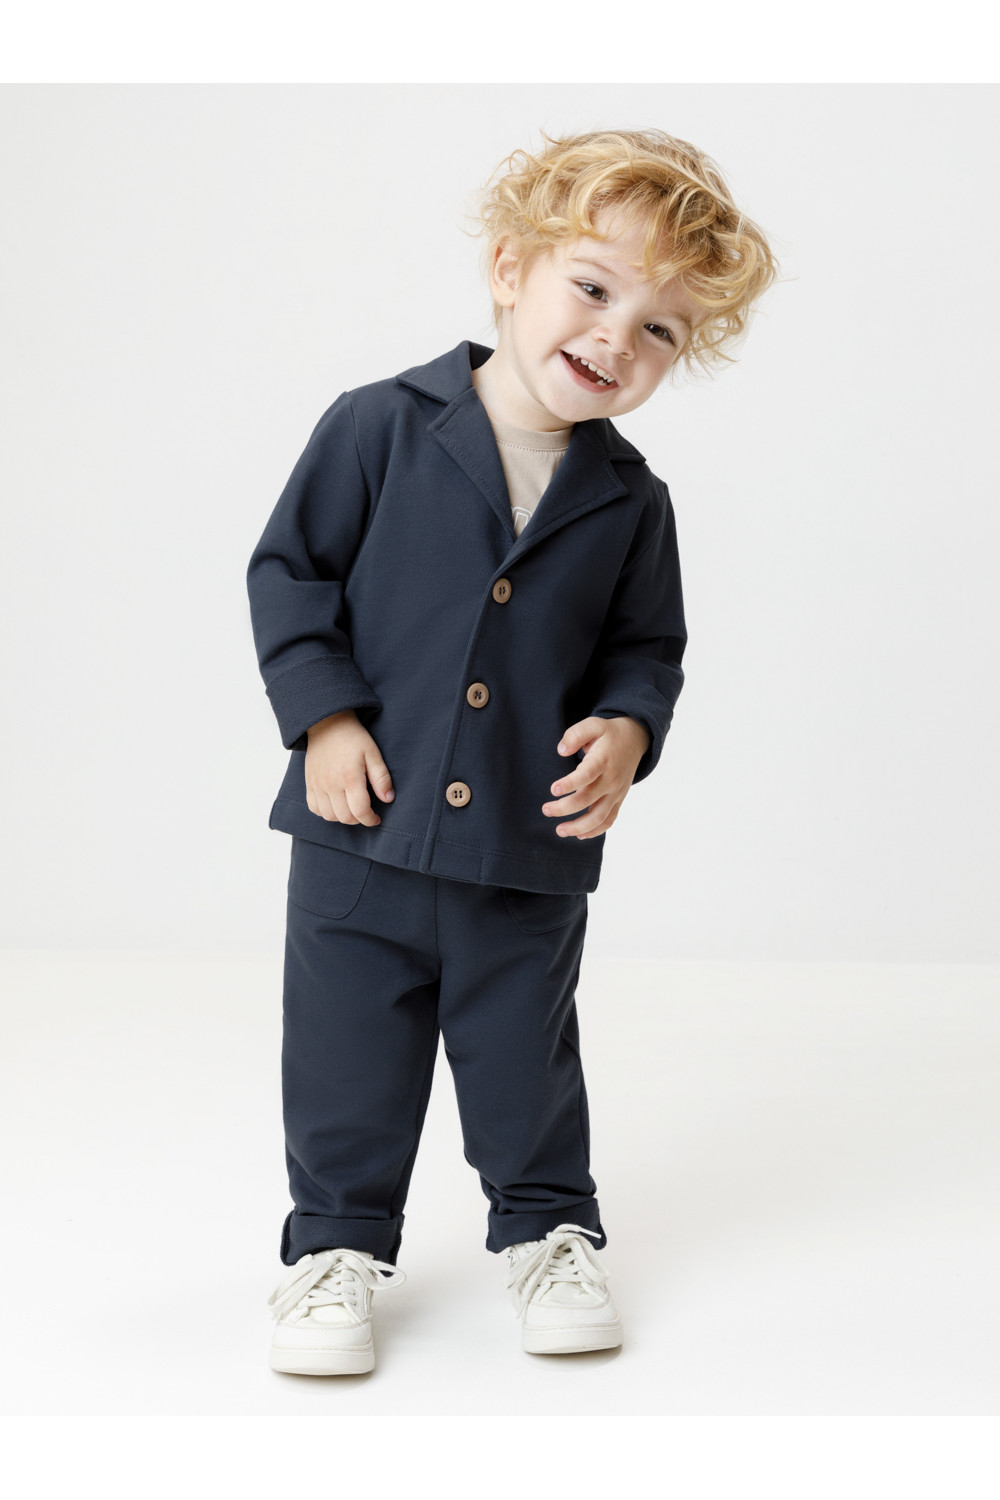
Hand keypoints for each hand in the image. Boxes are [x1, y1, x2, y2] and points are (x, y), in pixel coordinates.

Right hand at [304, 710, 394, 826]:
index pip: (360, 811)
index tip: (376, 818)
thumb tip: (388, 799)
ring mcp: (317, 784)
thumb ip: (381, 778)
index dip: (371, 819)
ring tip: (351, 808)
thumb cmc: (353, 738)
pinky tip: (335, 804)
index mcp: (349, 777)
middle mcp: (331, 784)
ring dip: (342, 817)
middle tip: (365, 811)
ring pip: (329, 816)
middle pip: (345, 817)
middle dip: (358, 819)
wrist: (327, 724)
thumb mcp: (373, 753)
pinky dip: (325, 812)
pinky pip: (314, 808)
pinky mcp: (309, 783)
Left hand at [542, 716, 649, 838]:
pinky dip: (595, 831)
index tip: (553, 789)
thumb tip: (561, 751)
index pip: (586, 775)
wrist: (635, 739)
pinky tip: (579, 835)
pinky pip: (609, 820)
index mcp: (603, 760)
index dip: (569, 784)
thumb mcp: (593, 724)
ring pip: (599, 817)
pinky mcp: (618, 800)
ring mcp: (616, 792)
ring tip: (559, 830)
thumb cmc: (608, 733)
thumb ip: (575, 735)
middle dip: (565, 808)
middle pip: (588, 799)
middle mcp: (611, 779)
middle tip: (546, 810)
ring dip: (579, 827)